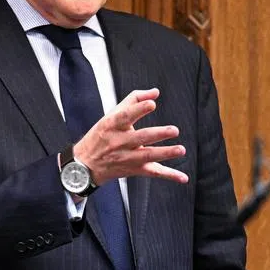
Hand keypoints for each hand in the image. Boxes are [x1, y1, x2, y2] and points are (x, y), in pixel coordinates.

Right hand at [73, 89, 187, 185]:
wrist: (86, 165)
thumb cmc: (103, 134)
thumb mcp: (112, 115)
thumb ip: (134, 100)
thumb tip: (155, 92)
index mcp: (112, 125)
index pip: (125, 116)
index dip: (138, 109)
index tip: (152, 104)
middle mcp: (119, 142)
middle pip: (140, 138)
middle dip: (157, 134)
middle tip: (174, 130)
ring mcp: (127, 158)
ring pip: (147, 156)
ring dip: (165, 153)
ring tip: (181, 150)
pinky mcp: (134, 170)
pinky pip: (153, 173)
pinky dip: (169, 175)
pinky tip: (183, 178)